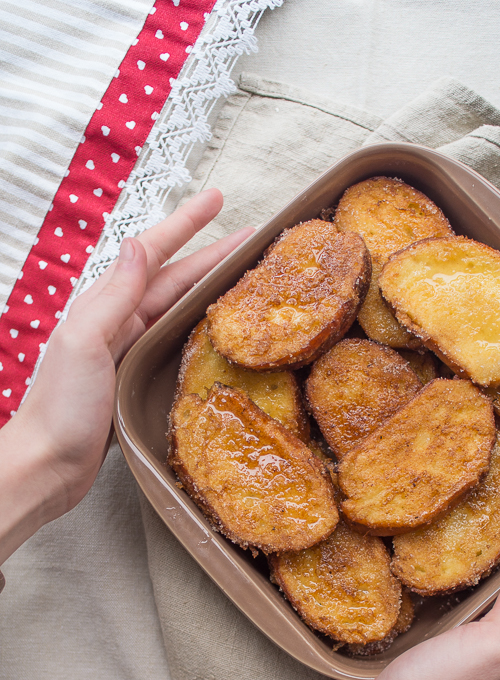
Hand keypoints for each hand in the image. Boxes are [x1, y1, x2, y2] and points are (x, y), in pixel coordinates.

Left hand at [0, 190, 251, 562]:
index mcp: (107, 307)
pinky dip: (203, 327)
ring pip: (181, 307)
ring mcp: (132, 350)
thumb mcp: (85, 342)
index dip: (186, 225)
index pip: (153, 254)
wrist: (48, 464)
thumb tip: (137, 246)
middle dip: (213, 254)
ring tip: (247, 276)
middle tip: (254, 238)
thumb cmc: (62, 407)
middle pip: (176, 278)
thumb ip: (113, 296)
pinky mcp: (140, 379)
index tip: (217, 199)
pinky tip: (221, 330)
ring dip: (212, 287)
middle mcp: (121, 322)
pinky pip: (179, 341)